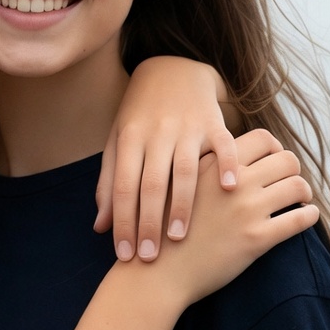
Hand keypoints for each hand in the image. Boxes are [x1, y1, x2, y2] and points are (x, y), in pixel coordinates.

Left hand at [95, 57, 238, 261]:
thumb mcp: (119, 142)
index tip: (125, 255)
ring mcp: (185, 126)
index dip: (122, 222)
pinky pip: (222, 144)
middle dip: (148, 223)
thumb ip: (109, 184)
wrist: (171, 71)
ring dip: (181, 205)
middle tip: (150, 258)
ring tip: (179, 238)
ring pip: (184, 169)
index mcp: (129, 139)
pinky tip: (229, 189)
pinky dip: (226, 165)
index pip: (122, 186)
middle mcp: (155, 133)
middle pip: (150, 183)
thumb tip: (99, 227)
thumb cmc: (140, 116)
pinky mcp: (212, 121)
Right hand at [159, 128, 317, 306]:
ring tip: (299, 200)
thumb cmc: (165, 225)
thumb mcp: (178, 182)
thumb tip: (231, 157)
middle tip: (288, 180)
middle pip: (287, 159)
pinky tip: (306, 217)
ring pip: (297, 186)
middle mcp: (233, 181)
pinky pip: (299, 219)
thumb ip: (205, 166)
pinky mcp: (257, 238)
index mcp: (215, 163)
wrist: (159, 269)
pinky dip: (309, 215)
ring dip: (303, 191)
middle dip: (292, 169)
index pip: (263, 138)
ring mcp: (246, 209)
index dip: (275, 148)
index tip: (272, 161)